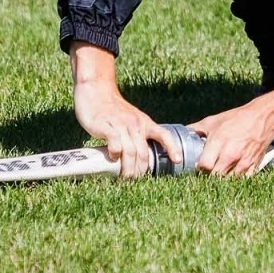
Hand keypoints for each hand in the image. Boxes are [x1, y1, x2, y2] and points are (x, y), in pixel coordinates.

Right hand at [70, 42, 181, 179]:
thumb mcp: (132, 119)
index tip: (177, 161)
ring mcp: (122, 125)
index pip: (164, 135)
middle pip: (144, 152)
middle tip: (136, 180)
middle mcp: (136, 124)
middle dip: (142, 170)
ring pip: (131, 152)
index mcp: (145, 123)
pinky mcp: (106, 126)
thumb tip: (141, 156)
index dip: (172, 148)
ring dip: (129, 168)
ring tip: (126, 178)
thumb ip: (137, 134)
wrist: (96, 91)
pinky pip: (115, 144)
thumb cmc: (113, 110)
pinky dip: (116, 155)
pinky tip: (113, 159)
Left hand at [191, 84, 273, 177]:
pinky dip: (235, 180)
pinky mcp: (252, 167)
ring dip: (221, 179)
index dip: (199, 168)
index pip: (204, 166)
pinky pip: (240, 180)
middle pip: (214, 176)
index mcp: (219, 142)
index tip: (199, 166)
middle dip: (208, 175)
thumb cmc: (237, 119)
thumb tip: (184, 133)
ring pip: (226, 181)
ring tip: (218, 173)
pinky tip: (231, 174)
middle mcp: (230, 154)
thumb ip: (197, 129)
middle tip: (207, 171)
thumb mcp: (214, 121)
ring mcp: (242, 162)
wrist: (263, 119)